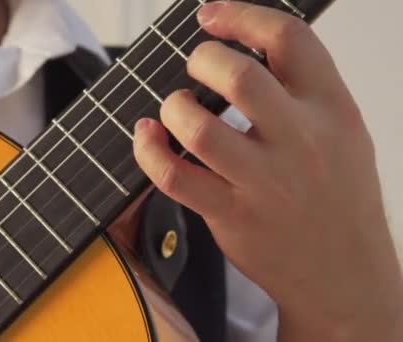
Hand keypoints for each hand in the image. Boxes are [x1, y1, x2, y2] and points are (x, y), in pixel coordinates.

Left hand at [133, 2, 402, 340]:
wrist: (346, 273)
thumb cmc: (339, 198)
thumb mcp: (343, 132)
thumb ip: (305, 91)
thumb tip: (249, 48)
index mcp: (331, 111)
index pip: (289, 40)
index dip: (241, 16)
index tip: (211, 16)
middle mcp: (300, 143)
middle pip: (238, 78)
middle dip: (202, 59)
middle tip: (195, 67)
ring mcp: (265, 183)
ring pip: (198, 128)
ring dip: (173, 107)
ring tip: (174, 108)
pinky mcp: (232, 216)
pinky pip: (175, 177)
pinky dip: (149, 150)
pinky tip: (147, 136)